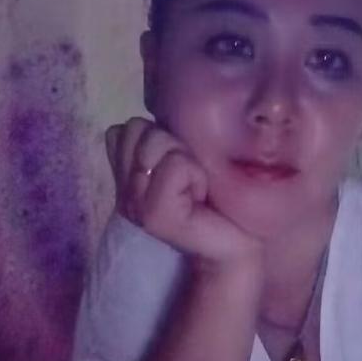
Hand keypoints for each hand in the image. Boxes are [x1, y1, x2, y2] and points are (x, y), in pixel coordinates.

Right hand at [105, 117, 262, 270]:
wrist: (242, 241)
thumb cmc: (221, 196)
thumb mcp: (185, 158)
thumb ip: (162, 139)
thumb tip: (157, 120)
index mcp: (126, 180)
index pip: (120, 132)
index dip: (156, 135)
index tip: (179, 166)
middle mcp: (123, 193)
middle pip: (134, 129)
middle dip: (170, 142)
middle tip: (190, 176)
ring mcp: (134, 207)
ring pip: (154, 142)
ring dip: (185, 157)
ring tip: (197, 187)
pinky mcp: (154, 216)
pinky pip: (174, 165)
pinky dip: (194, 173)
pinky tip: (200, 197)